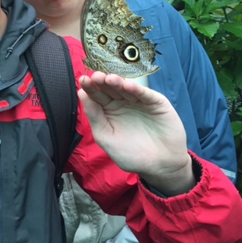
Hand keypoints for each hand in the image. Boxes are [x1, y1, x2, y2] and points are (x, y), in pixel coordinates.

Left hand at [78, 72, 194, 195]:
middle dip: (102, 82)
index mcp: (108, 110)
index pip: (97, 96)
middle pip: (110, 89)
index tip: (83, 81)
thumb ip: (95, 117)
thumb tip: (81, 94)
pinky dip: (137, 89)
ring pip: (126, 88)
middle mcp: (122, 103)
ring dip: (118, 82)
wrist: (161, 166)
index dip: (90, 88)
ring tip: (109, 78)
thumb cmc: (131, 154)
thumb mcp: (106, 137)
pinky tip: (127, 86)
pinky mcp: (156, 102)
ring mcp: (139, 101)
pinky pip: (145, 94)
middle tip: (96, 76)